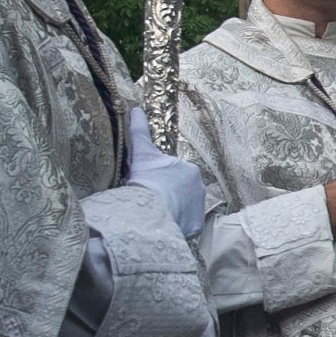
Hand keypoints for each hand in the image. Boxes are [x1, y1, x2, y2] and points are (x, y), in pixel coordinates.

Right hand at [125, 116, 208, 240]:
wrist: (151, 208)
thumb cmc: (146, 179)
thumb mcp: (142, 153)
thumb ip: (140, 131)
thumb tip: (136, 109)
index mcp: (189, 169)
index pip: (173, 174)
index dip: (158, 180)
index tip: (147, 186)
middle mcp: (199, 187)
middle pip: (180, 191)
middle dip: (167, 195)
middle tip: (149, 200)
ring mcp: (199, 208)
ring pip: (183, 208)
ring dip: (171, 210)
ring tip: (154, 214)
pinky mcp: (195, 226)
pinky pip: (184, 225)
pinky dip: (174, 225)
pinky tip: (161, 225)